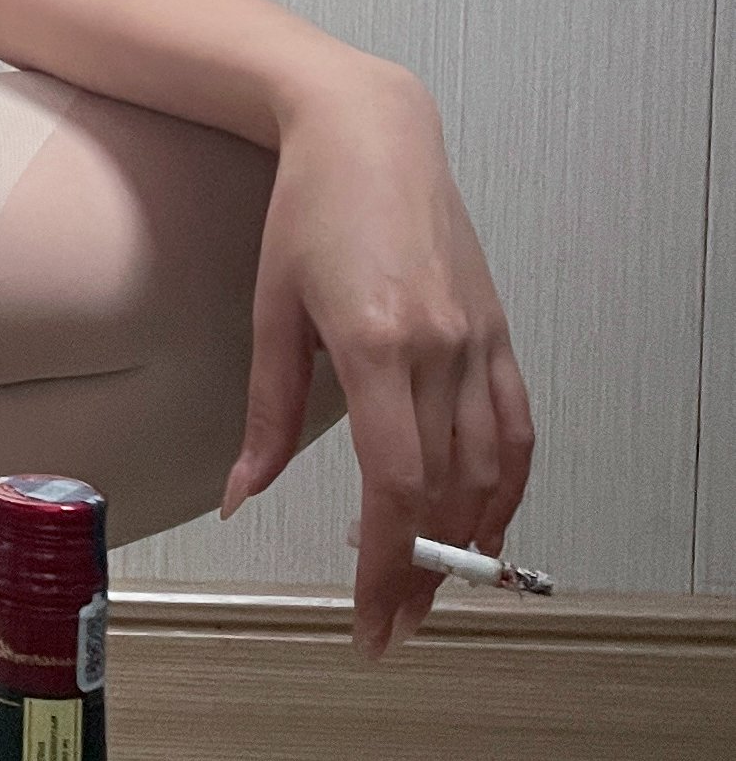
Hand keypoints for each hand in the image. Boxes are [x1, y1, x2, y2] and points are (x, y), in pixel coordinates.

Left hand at [218, 66, 535, 660]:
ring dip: (468, 544)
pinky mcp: (499, 330)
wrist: (370, 131)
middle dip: (421, 575)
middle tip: (391, 628)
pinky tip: (485, 528)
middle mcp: (441, 348)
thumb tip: (243, 495)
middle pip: (445, 494)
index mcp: (378, 345)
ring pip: (492, 471)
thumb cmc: (307, 210)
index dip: (387, 566)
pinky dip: (508, 488)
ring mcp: (479, 340)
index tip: (367, 621)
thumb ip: (263, 416)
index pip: (395, 487)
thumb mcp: (270, 313)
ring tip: (433, 592)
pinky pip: (518, 428)